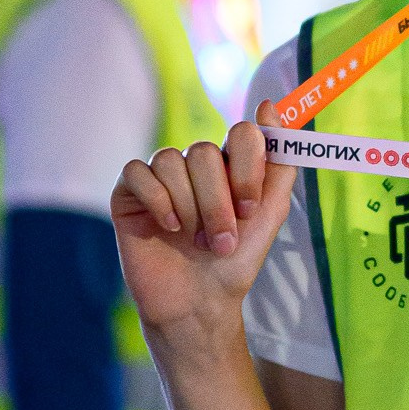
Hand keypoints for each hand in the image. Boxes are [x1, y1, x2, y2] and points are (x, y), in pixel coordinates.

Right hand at [112, 111, 295, 341]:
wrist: (199, 304)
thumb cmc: (236, 261)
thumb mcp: (270, 213)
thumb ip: (279, 163)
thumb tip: (271, 105)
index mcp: (231, 164)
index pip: (242, 134)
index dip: (248, 169)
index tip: (250, 208)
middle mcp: (195, 165)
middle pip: (204, 152)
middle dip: (217, 203)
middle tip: (222, 241)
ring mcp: (160, 177)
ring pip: (171, 161)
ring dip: (190, 208)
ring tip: (195, 242)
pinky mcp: (129, 193)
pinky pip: (138, 173)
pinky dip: (158, 202)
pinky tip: (169, 228)